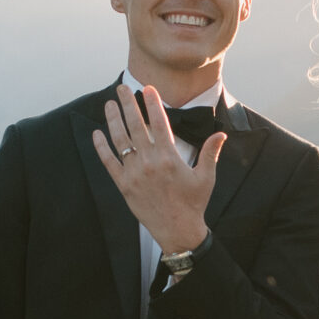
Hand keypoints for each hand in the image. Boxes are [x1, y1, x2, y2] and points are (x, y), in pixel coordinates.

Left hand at [92, 86, 223, 256]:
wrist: (178, 231)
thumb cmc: (193, 203)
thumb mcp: (206, 177)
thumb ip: (211, 153)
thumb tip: (221, 134)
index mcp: (169, 158)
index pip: (159, 123)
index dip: (153, 103)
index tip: (148, 89)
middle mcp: (149, 163)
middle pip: (135, 126)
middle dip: (128, 104)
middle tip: (122, 88)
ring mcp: (134, 174)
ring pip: (120, 141)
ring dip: (113, 120)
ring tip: (109, 104)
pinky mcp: (124, 186)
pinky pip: (109, 163)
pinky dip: (102, 148)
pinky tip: (97, 134)